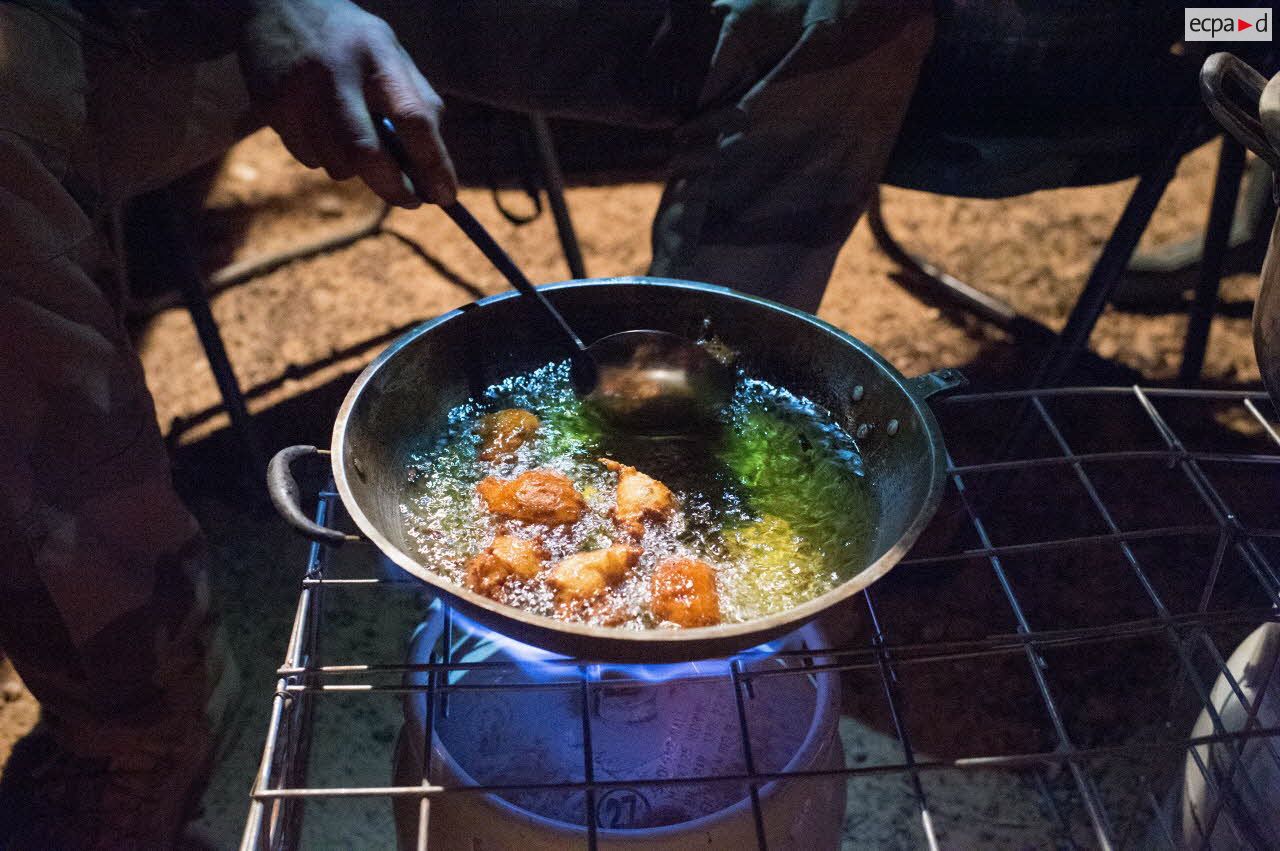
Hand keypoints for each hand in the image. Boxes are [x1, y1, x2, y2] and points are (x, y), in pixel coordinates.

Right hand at [236, 0, 457, 206]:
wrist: (277, 5)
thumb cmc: (352, 42)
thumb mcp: (391, 55)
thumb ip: (417, 102)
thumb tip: (436, 170)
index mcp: (377, 54)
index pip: (413, 117)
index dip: (433, 163)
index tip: (446, 196)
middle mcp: (335, 72)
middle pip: (367, 153)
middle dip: (395, 188)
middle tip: (412, 199)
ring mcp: (298, 92)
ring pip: (338, 165)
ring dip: (358, 170)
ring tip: (359, 141)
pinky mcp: (271, 108)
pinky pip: (310, 159)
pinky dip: (327, 157)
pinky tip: (324, 127)